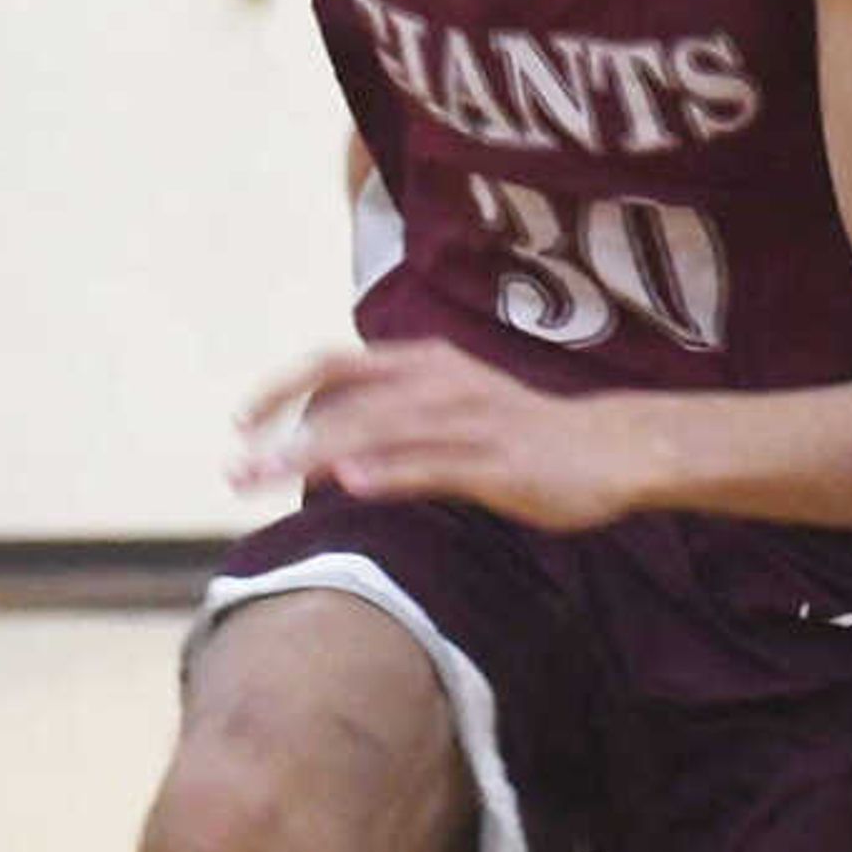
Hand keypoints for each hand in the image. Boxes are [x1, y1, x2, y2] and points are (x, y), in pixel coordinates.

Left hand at [236, 338, 650, 531]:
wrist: (617, 448)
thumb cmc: (530, 434)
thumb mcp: (456, 409)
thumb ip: (397, 419)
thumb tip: (333, 449)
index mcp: (429, 365)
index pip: (335, 366)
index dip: (280, 389)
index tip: (239, 423)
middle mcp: (443, 384)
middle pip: (345, 404)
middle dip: (282, 438)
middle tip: (234, 473)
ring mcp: (471, 423)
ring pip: (381, 432)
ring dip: (316, 456)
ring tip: (266, 479)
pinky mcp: (499, 464)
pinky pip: (437, 465)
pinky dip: (393, 473)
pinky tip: (354, 486)